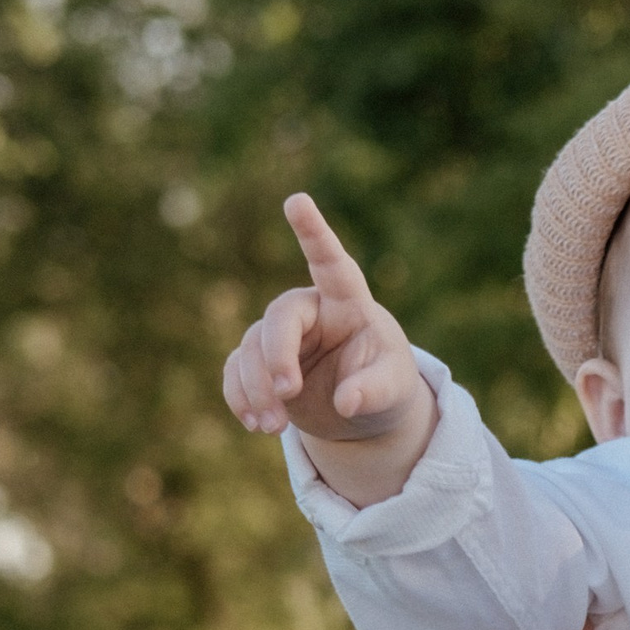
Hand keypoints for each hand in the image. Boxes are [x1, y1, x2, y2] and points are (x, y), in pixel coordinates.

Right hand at [222, 194, 436, 503]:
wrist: (361, 405)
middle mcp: (309, 310)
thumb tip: (347, 402)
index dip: (313, 232)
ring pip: (251, 350)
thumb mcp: (393, 389)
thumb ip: (374, 390)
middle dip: (276, 358)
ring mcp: (279, 335)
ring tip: (272, 428)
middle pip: (278, 319)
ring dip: (256, 390)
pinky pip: (235, 372)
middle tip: (288, 395)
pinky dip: (240, 398)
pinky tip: (254, 424)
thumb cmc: (385, 381)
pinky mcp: (259, 362)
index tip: (297, 201)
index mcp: (347, 300)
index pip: (330, 262)